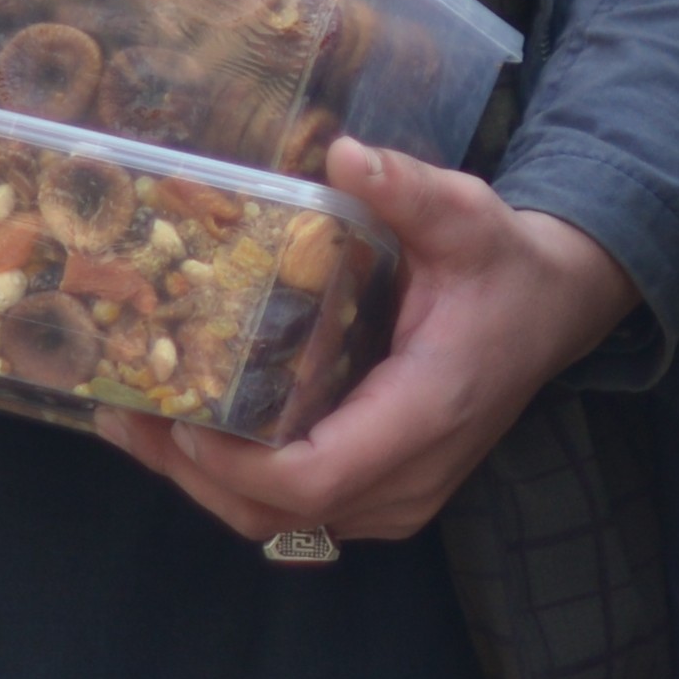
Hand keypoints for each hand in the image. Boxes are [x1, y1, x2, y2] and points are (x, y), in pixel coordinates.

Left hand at [100, 145, 640, 548]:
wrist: (554, 309)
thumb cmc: (504, 265)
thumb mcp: (467, 215)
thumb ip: (409, 188)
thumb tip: (344, 153)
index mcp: (425, 414)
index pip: (316, 478)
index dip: (236, 463)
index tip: (181, 415)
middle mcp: (409, 476)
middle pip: (279, 515)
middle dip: (193, 475)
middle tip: (125, 415)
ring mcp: (397, 497)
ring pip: (279, 525)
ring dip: (202, 485)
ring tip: (133, 424)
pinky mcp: (382, 494)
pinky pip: (296, 513)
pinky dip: (235, 485)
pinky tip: (186, 436)